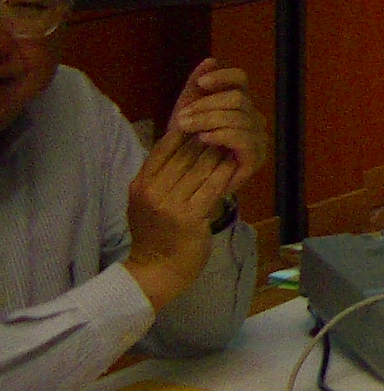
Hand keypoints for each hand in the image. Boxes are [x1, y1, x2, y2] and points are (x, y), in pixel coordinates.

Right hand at [123, 128, 237, 313]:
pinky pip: (212, 187)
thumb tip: (182, 142)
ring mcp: (170, 205)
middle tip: (225, 125)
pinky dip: (225, 172)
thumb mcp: (146, 201)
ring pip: (201, 168)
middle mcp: (152, 192)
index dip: (185, 131)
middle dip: (207, 139)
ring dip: (219, 152)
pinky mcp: (190, 217)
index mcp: (140, 185)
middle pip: (185, 155)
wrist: (156, 271)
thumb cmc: (155, 233)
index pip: (164, 148)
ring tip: (234, 140)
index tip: (203, 119)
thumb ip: (159, 175)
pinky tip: (235, 162)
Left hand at [166, 59, 268, 195]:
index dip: (223, 77)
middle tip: (181, 117)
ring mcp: (257, 138)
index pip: (241, 80)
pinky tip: (204, 138)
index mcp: (239, 104)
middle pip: (237, 99)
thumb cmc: (185, 147)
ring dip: (208, 120)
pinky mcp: (255, 158)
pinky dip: (222, 135)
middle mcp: (253, 118)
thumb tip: (209, 60)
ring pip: (238, 117)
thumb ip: (195, 87)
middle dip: (206, 105)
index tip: (201, 83)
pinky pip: (243, 139)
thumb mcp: (187, 113)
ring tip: (185, 128)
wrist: (183, 183)